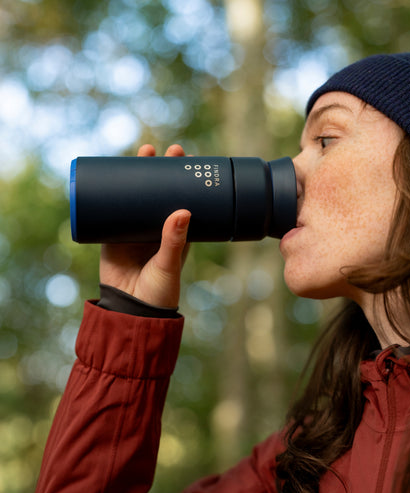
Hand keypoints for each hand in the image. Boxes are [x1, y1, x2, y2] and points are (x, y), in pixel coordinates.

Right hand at [100, 144, 190, 308]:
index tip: (185, 160)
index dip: (182, 180)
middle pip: (157, 191)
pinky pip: (111, 208)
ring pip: (135, 195)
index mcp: (175, 233)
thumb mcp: (169, 265)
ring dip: (135, 174)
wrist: (129, 310)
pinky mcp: (112, 234)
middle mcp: (155, 227)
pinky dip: (110, 192)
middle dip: (159, 170)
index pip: (180, 199)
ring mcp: (133, 228)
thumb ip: (174, 242)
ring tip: (142, 152)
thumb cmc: (158, 292)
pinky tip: (110, 172)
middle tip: (163, 150)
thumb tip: (183, 211)